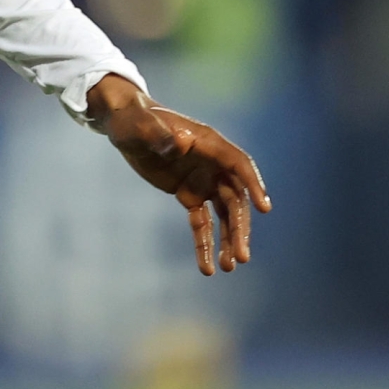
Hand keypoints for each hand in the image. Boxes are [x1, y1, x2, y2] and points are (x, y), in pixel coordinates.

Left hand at [85, 72, 271, 276]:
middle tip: (242, 257)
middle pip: (235, 199)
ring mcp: (203, 181)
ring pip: (224, 215)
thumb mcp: (140, 125)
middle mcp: (213, 164)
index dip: (254, 184)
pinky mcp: (189, 195)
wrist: (124, 124)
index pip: (239, 164)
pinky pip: (202, 223)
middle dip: (240, 228)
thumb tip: (177, 144)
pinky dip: (205, 244)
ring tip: (229, 267)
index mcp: (208, 143)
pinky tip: (207, 269)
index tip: (264, 208)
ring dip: (228, 240)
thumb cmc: (133, 119)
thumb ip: (158, 134)